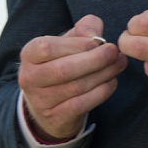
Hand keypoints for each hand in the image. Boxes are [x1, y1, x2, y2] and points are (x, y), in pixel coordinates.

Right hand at [18, 15, 127, 139]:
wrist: (49, 105)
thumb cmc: (61, 63)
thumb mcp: (68, 42)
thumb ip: (84, 29)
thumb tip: (94, 36)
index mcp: (28, 54)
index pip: (48, 47)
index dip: (77, 45)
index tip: (99, 43)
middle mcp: (29, 78)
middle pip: (64, 69)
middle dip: (95, 60)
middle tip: (114, 53)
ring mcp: (40, 101)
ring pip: (76, 87)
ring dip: (103, 74)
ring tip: (119, 64)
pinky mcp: (55, 117)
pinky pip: (81, 104)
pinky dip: (101, 92)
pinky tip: (111, 82)